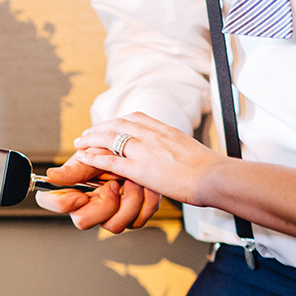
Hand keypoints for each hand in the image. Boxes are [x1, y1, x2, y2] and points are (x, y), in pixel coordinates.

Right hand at [35, 149, 160, 232]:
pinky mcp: (131, 218)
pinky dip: (145, 202)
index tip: (80, 195)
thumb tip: (51, 176)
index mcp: (73, 189)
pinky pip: (136, 222)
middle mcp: (88, 207)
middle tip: (115, 182)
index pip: (55, 203)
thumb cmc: (115, 150)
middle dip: (104, 201)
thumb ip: (76, 169)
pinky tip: (145, 187)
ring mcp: (108, 215)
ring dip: (129, 199)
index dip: (63, 203)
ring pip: (114, 226)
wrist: (142, 153)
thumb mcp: (96, 155)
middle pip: (83, 221)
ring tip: (134, 180)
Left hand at [71, 112, 224, 206]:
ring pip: (110, 138)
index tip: (108, 125)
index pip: (135, 118)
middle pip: (118, 125)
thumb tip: (175, 153)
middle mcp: (153, 135)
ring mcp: (145, 151)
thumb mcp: (190, 149)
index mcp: (165, 129)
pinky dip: (95, 157)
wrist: (215, 177)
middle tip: (86, 134)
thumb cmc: (209, 169)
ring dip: (91, 139)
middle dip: (99, 128)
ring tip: (80, 144)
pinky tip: (84, 157)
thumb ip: (176, 148)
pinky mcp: (140, 169)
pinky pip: (111, 160)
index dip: (117, 121)